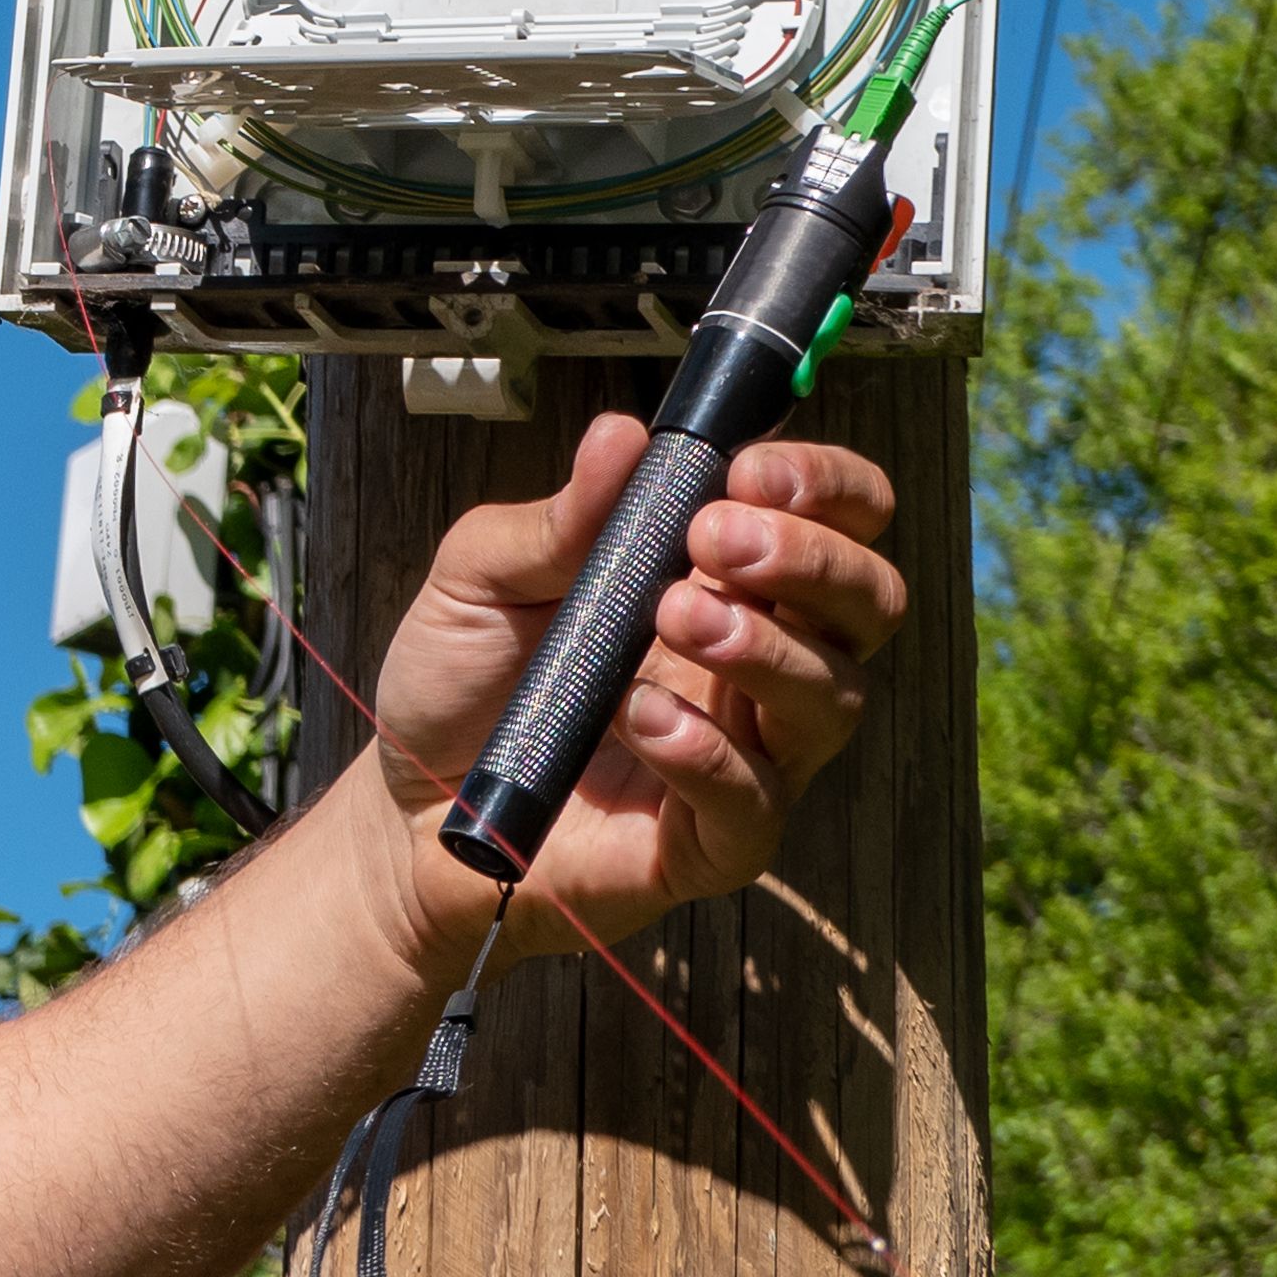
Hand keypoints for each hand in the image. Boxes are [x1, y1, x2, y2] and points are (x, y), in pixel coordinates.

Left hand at [359, 414, 906, 951]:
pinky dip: (709, 751)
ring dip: (766, 646)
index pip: (839, 518)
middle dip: (812, 558)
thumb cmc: (463, 677)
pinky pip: (756, 802)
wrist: (407, 800)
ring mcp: (748, 754)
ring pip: (834, 700)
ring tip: (673, 615)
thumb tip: (623, 434)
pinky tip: (642, 716)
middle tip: (714, 539)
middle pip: (869, 603)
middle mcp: (759, 662)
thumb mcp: (483, 574)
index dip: (822, 486)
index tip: (749, 472)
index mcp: (725, 578)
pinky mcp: (713, 842)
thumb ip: (560, 517)